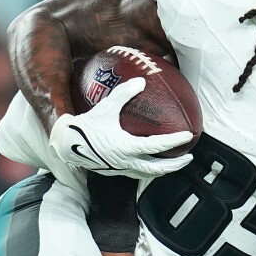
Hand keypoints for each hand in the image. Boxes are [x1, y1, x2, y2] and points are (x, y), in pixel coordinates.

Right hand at [48, 78, 193, 178]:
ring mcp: (120, 169)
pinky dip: (148, 170)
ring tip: (173, 163)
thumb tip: (141, 81)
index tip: (187, 136)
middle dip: (175, 165)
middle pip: (157, 168)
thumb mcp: (106, 107)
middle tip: (188, 157)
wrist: (67, 144)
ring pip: (147, 174)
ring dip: (162, 170)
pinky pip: (136, 173)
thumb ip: (124, 93)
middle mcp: (125, 161)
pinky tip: (151, 163)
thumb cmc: (88, 124)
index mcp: (126, 147)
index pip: (156, 146)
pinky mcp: (115, 171)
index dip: (173, 141)